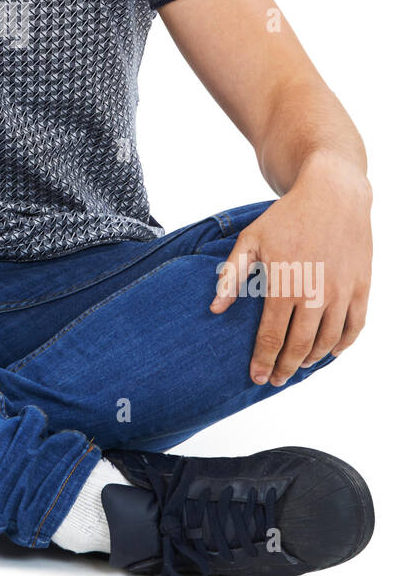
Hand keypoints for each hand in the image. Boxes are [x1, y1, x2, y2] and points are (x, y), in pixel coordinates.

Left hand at [209, 152, 372, 385]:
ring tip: (299, 367)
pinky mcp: (361, 286)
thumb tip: (215, 309)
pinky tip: (330, 352)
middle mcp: (316, 292)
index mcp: (285, 283)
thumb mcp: (251, 239)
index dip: (263, 360)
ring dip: (312, 359)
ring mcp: (342, 291)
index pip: (272, 336)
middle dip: (285, 368)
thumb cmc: (287, 216)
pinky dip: (343, 345)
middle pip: (300, 345)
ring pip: (328, 340)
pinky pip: (355, 326)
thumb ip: (231, 275)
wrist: (333, 194)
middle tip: (275, 380)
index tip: (256, 377)